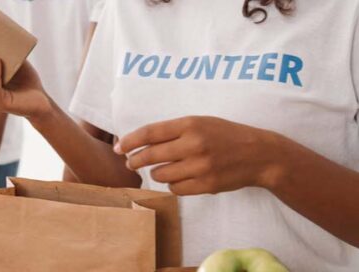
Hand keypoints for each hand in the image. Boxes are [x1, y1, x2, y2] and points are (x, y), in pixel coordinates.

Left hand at [114, 116, 287, 194]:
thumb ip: (172, 131)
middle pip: (150, 156)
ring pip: (160, 174)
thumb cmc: (225, 135)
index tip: (119, 147)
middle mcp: (194, 144)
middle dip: (135, 160)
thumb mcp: (201, 122)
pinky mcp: (206, 185)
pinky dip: (173, 184)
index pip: (150, 133)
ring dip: (156, 173)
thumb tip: (140, 142)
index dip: (130, 141)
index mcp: (191, 124)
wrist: (259, 155)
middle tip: (131, 162)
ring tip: (163, 168)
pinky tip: (180, 177)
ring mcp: (200, 166)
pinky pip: (175, 188)